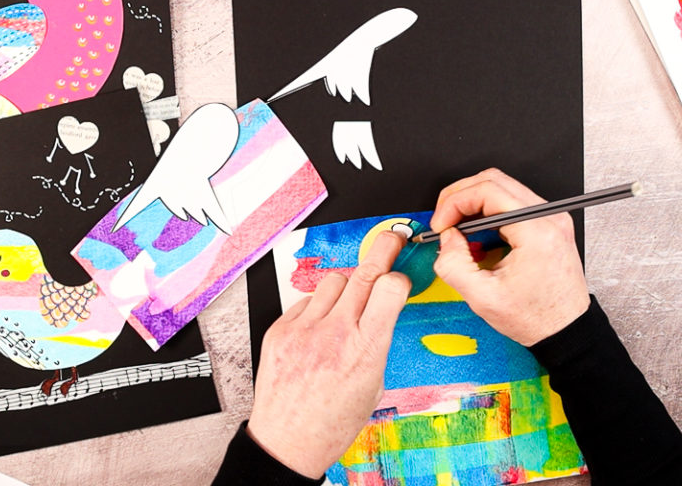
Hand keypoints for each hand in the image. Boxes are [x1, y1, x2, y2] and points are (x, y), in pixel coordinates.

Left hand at [247, 231, 410, 478]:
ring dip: (347, 287)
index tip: (401, 276)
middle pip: (364, 272)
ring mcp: (304, 330)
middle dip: (383, 250)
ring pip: (334, 281)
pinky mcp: (280, 331)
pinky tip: (318, 330)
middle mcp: (335, 334)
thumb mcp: (374, 384)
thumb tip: (381, 310)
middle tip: (392, 240)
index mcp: (365, 349)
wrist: (288, 441)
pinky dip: (317, 308)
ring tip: (347, 306)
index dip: (399, 277)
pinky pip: (305, 301)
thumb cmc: (333, 422)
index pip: (389, 288)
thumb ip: (376, 342)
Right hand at [430, 168, 589, 345]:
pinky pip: (513, 201)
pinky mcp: (548, 223)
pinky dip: (488, 210)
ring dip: (473, 202)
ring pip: (503, 187)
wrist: (566, 330)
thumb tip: (447, 238)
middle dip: (460, 196)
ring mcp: (552, 217)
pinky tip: (476, 232)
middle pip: (494, 180)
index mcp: (536, 232)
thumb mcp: (483, 298)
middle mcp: (549, 217)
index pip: (488, 191)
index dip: (455, 202)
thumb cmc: (536, 318)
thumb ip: (454, 265)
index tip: (441, 224)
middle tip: (443, 219)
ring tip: (457, 227)